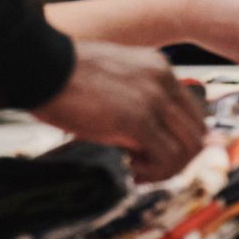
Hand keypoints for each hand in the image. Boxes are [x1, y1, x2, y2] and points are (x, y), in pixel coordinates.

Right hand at [34, 42, 204, 180]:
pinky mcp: (136, 118)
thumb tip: (146, 137)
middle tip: (148, 168)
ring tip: (137, 169)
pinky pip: (166, 156)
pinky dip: (154, 171)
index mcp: (159, 68)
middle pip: (196, 133)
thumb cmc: (66, 76)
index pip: (192, 114)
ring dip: (166, 168)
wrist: (43, 66)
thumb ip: (136, 98)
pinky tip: (131, 167)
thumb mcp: (113, 79)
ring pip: (188, 148)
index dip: (180, 141)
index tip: (158, 155)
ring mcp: (153, 98)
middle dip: (177, 159)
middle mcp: (163, 80)